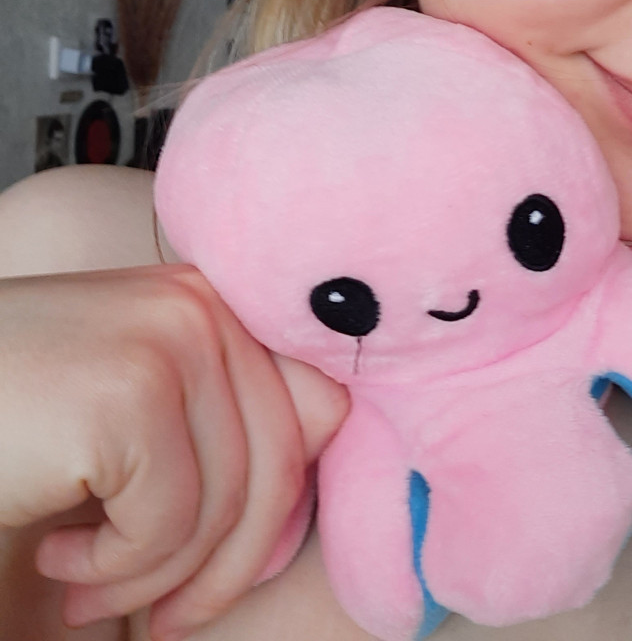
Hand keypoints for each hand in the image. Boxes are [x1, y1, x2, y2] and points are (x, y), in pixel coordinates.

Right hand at [0, 264, 347, 638]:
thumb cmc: (13, 418)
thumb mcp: (137, 409)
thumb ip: (224, 421)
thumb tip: (308, 478)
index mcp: (217, 304)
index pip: (319, 409)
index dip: (281, 503)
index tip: (220, 562)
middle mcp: (205, 308)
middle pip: (284, 463)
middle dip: (229, 566)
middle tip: (163, 619)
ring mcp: (172, 341)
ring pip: (230, 505)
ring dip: (156, 577)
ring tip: (85, 584)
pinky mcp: (127, 395)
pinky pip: (169, 524)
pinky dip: (113, 571)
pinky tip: (57, 558)